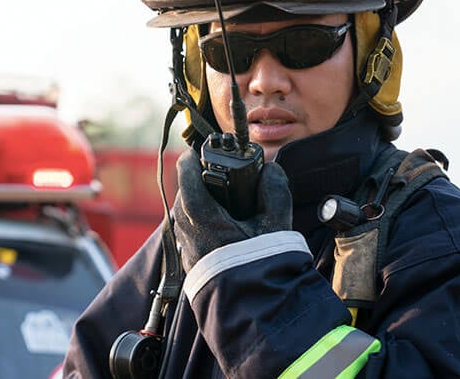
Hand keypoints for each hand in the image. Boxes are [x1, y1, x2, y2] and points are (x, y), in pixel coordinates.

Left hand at [172, 147, 292, 272]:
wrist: (252, 311)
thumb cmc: (260, 267)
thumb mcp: (274, 224)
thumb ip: (275, 191)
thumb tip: (272, 171)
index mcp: (200, 213)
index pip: (186, 171)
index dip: (194, 156)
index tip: (203, 149)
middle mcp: (185, 227)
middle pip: (185, 189)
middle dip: (200, 177)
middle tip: (219, 171)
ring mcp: (185, 245)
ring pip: (186, 211)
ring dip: (201, 200)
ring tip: (222, 196)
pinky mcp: (189, 259)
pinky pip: (189, 229)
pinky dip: (201, 220)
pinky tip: (222, 223)